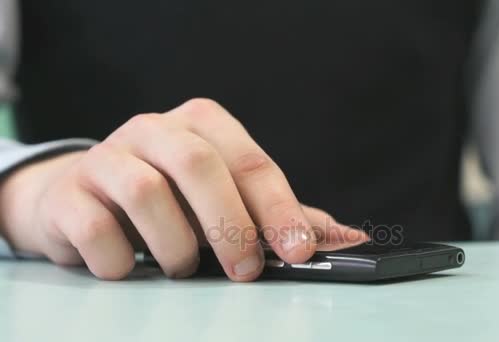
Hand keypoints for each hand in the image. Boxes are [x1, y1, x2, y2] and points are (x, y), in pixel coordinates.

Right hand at [0, 99, 368, 280]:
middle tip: (245, 271)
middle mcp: (154, 129)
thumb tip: (347, 238)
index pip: (250, 162)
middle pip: (198, 166)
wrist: (80, 196)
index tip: (299, 251)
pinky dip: (122, 260)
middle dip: (230, 225)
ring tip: (182, 268)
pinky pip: (97, 228)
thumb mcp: (227, 199)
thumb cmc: (169, 197)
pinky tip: (131, 267)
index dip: (278, 208)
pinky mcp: (67, 193)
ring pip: (147, 194)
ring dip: (176, 246)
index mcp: (202, 125)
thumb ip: (280, 216)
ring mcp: (107, 156)